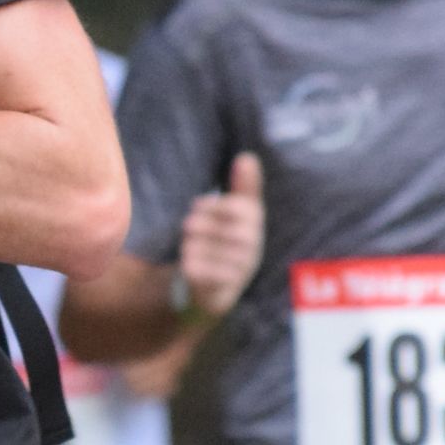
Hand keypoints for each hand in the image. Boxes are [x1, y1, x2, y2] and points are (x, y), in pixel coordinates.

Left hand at [175, 153, 265, 317]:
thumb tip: (247, 157)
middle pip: (214, 229)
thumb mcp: (242, 213)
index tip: (197, 205)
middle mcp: (252, 248)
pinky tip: (191, 263)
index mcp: (255, 225)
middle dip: (197, 225)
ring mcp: (239, 270)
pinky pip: (196, 268)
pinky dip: (189, 263)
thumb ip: (245, 186)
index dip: (211, 206)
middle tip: (189, 226)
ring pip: (200, 247)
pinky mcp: (222, 288)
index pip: (234, 209)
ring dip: (190, 245)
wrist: (223, 287)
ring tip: (192, 246)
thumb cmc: (232, 241)